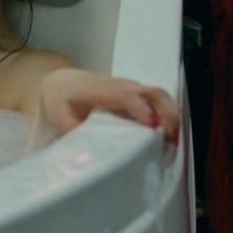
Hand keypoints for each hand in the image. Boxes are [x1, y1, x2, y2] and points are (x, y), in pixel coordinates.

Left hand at [39, 68, 179, 142]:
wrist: (63, 82)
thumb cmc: (61, 100)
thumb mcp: (58, 115)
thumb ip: (71, 130)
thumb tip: (86, 150)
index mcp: (101, 90)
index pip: (126, 96)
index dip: (141, 110)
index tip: (152, 128)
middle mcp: (122, 86)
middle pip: (153, 92)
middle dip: (167, 114)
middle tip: (170, 140)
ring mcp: (132, 88)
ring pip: (160, 96)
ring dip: (173, 116)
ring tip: (173, 142)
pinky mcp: (138, 94)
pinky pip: (159, 101)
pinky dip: (169, 116)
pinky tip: (170, 137)